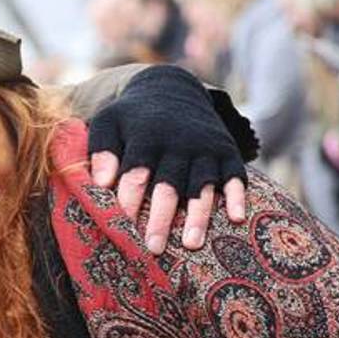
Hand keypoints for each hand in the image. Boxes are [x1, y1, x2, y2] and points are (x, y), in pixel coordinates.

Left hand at [87, 66, 253, 254]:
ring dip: (198, 215)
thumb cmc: (132, 118)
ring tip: (191, 244)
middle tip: (153, 248)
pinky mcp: (227, 151)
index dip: (129, 201)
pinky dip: (237, 196)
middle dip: (161, 217)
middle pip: (169, 184)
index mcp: (147, 137)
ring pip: (202, 185)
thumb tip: (101, 183)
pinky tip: (237, 219)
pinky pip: (235, 175)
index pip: (136, 173)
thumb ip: (101, 151)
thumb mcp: (109, 123)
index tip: (121, 228)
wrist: (172, 89)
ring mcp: (205, 147)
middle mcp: (179, 142)